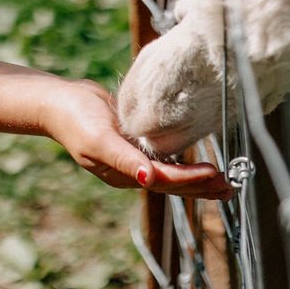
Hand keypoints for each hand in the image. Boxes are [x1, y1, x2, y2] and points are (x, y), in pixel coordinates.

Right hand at [40, 78, 233, 200]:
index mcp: (123, 174)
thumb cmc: (76, 120)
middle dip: (201, 187)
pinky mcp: (136, 143)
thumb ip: (123, 160)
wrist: (59, 101)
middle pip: (173, 183)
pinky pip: (165, 157)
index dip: (191, 179)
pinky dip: (183, 162)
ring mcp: (134, 158)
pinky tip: (197, 161)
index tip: (214, 175)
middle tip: (230, 187)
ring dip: (196, 178)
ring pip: (172, 173)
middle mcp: (132, 171)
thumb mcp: (98, 140)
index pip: (165, 180)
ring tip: (222, 181)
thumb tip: (147, 179)